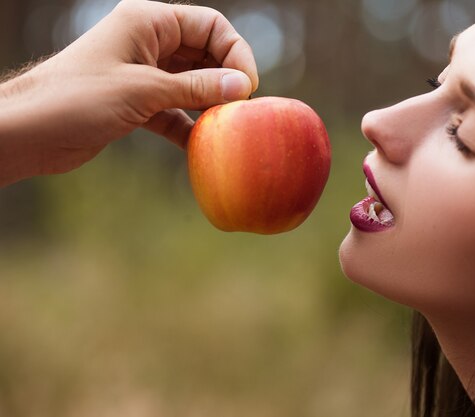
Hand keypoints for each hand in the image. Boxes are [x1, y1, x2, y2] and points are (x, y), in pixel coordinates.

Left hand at [0, 0, 257, 186]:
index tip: (246, 86)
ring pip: (192, 84)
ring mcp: (144, 74)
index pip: (209, 26)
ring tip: (225, 129)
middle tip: (240, 110)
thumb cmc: (77, 99)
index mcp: (148, 22)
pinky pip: (175, 111)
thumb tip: (242, 86)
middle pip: (205, 55)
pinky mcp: (137, 103)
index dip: (234, 52)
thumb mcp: (144, 90)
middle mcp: (149, 43)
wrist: (29, 132)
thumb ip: (196, 87)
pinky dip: (188, 126)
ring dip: (210, 105)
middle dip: (225, 80)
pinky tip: (200, 146)